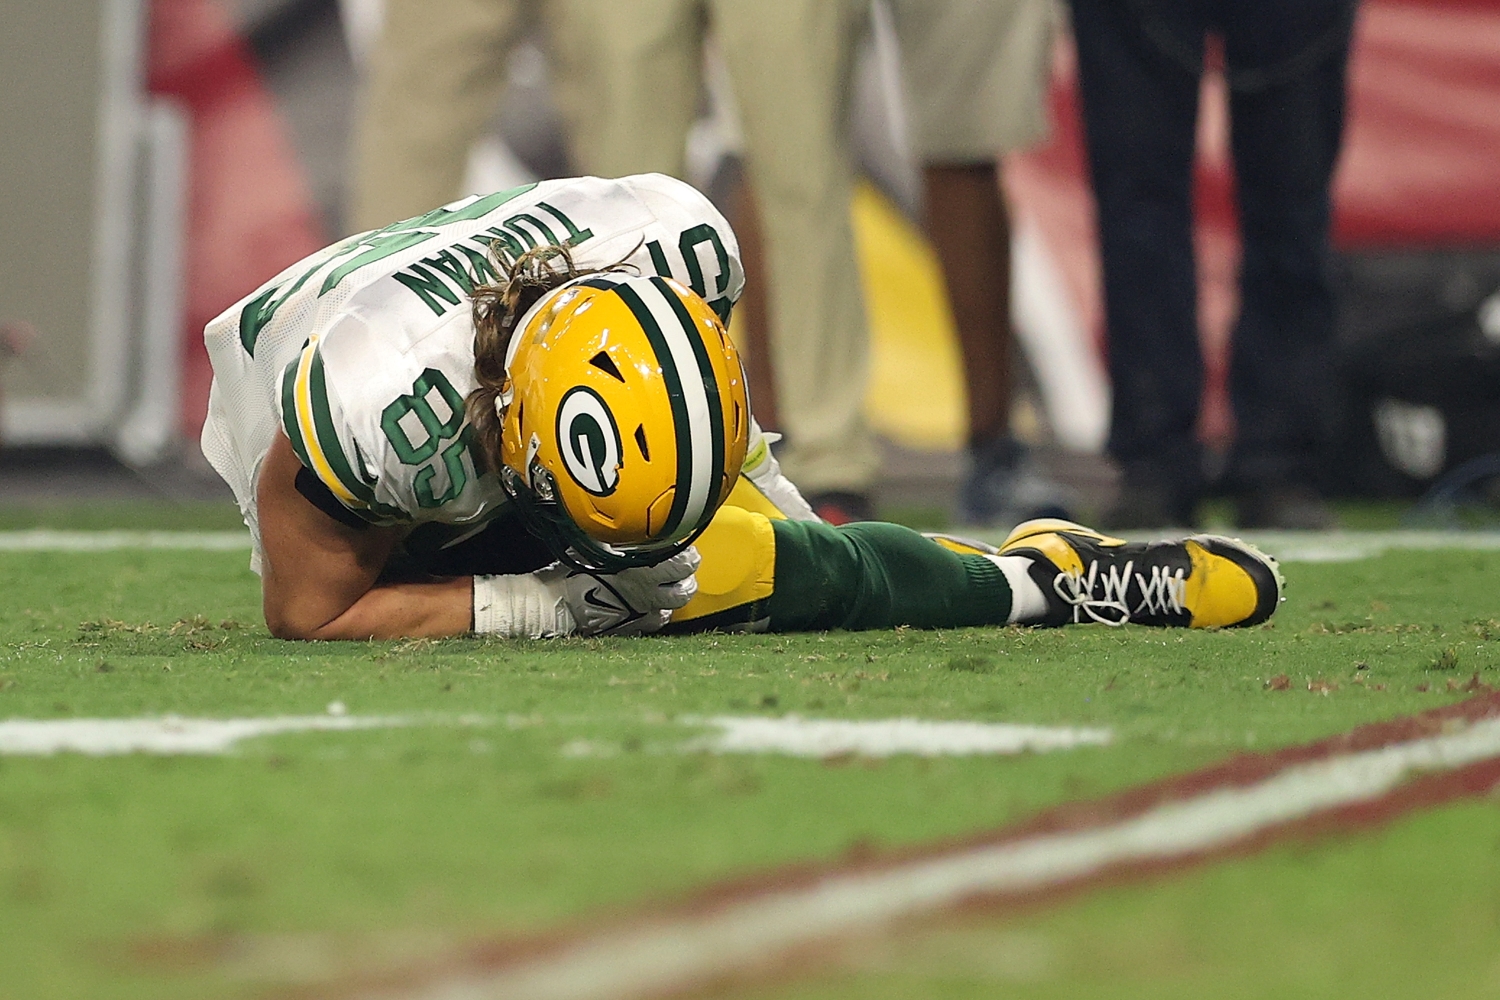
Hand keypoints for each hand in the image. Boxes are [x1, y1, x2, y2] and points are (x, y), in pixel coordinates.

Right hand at [542, 547, 699, 635]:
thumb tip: (632, 519)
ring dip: (681, 591)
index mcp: (645, 565)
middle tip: (684, 563)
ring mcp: (645, 608)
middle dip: (688, 573)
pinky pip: (659, 618)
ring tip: (677, 582)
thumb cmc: (577, 569)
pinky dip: (661, 610)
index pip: (684, 559)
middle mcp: (651, 588)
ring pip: (678, 602)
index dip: (687, 553)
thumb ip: (623, 534)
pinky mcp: (637, 623)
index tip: (682, 546)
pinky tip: (654, 603)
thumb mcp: (600, 540)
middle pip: (686, 583)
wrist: (562, 602)